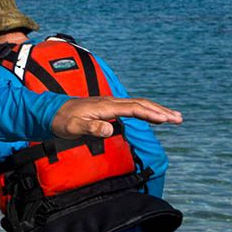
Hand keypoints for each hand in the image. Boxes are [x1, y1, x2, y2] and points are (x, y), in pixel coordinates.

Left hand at [51, 97, 182, 138]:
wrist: (52, 111)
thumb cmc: (62, 121)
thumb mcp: (74, 127)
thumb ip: (91, 128)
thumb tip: (110, 129)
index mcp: (106, 106)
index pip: (133, 108)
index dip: (151, 113)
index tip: (166, 119)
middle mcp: (111, 102)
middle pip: (141, 104)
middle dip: (161, 111)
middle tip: (179, 119)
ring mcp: (111, 103)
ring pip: (139, 104)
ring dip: (157, 110)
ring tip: (175, 117)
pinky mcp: (110, 107)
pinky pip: (133, 107)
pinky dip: (148, 111)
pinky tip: (155, 116)